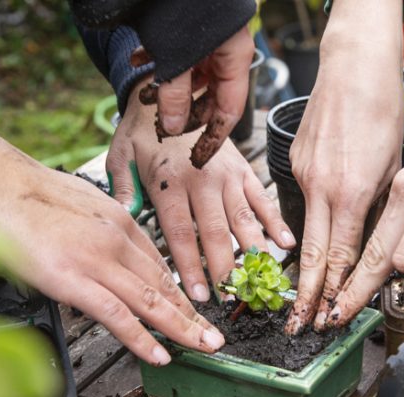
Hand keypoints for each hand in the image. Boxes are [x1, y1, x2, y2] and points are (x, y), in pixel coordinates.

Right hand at [0, 123, 224, 365]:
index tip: (192, 309)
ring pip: (151, 301)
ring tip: (203, 348)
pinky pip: (118, 315)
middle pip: (164, 284)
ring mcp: (97, 260)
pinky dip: (143, 338)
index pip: (158, 262)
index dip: (179, 291)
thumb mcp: (77, 202)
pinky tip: (159, 353)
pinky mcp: (74, 279)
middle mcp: (116, 239)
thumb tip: (99, 251)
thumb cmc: (24, 192)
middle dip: (193, 314)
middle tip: (214, 337)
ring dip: (181, 329)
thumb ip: (96, 229)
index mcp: (118, 219)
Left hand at [110, 77, 294, 300]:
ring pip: (241, 219)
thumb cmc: (142, 127)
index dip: (189, 267)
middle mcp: (200, 179)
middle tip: (229, 298)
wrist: (171, 91)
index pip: (180, 234)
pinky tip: (283, 244)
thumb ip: (122, 189)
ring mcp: (225, 173)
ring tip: (257, 279)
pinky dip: (274, 222)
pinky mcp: (242, 167)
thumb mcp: (120, 155)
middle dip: (222, 269)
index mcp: (169, 182)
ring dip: (249, 252)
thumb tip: (126, 219)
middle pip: (214, 233)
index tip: (196, 294)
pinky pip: (260, 197)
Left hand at [136, 28, 254, 166]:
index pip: (229, 111)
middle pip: (210, 96)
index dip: (213, 139)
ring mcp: (208, 39)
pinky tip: (138, 62)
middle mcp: (225, 50)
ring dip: (166, 88)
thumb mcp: (178, 57)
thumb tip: (172, 127)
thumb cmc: (180, 7)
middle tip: (159, 126)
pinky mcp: (189, 28)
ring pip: (190, 76)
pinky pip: (176, 53)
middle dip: (181, 112)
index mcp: (234, 58)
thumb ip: (175, 94)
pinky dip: (158, 61)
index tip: (197, 159)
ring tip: (144, 96)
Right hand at [282, 0, 403, 333]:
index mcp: (351, 192)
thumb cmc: (383, 109)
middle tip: (297, 325)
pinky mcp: (296, 161)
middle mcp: (320, 187)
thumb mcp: (395, 167)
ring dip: (305, 264)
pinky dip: (311, 220)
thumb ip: (379, 208)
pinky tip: (317, 229)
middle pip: (310, 253)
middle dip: (305, 294)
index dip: (332, 291)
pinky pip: (303, 200)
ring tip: (300, 295)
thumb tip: (374, 241)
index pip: (338, 255)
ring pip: (304, 228)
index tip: (327, 316)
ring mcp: (303, 174)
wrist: (353, 65)